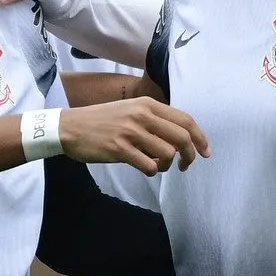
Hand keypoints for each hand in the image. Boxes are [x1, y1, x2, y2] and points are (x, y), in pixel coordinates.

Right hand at [59, 97, 208, 175]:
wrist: (69, 127)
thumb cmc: (101, 121)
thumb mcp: (129, 110)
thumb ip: (153, 119)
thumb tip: (179, 138)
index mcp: (147, 104)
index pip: (185, 119)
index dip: (200, 138)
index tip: (205, 152)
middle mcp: (141, 115)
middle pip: (182, 137)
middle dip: (190, 155)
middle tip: (185, 165)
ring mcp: (130, 131)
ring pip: (167, 153)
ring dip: (167, 165)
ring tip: (157, 166)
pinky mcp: (119, 148)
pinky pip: (149, 166)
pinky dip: (152, 171)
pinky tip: (144, 167)